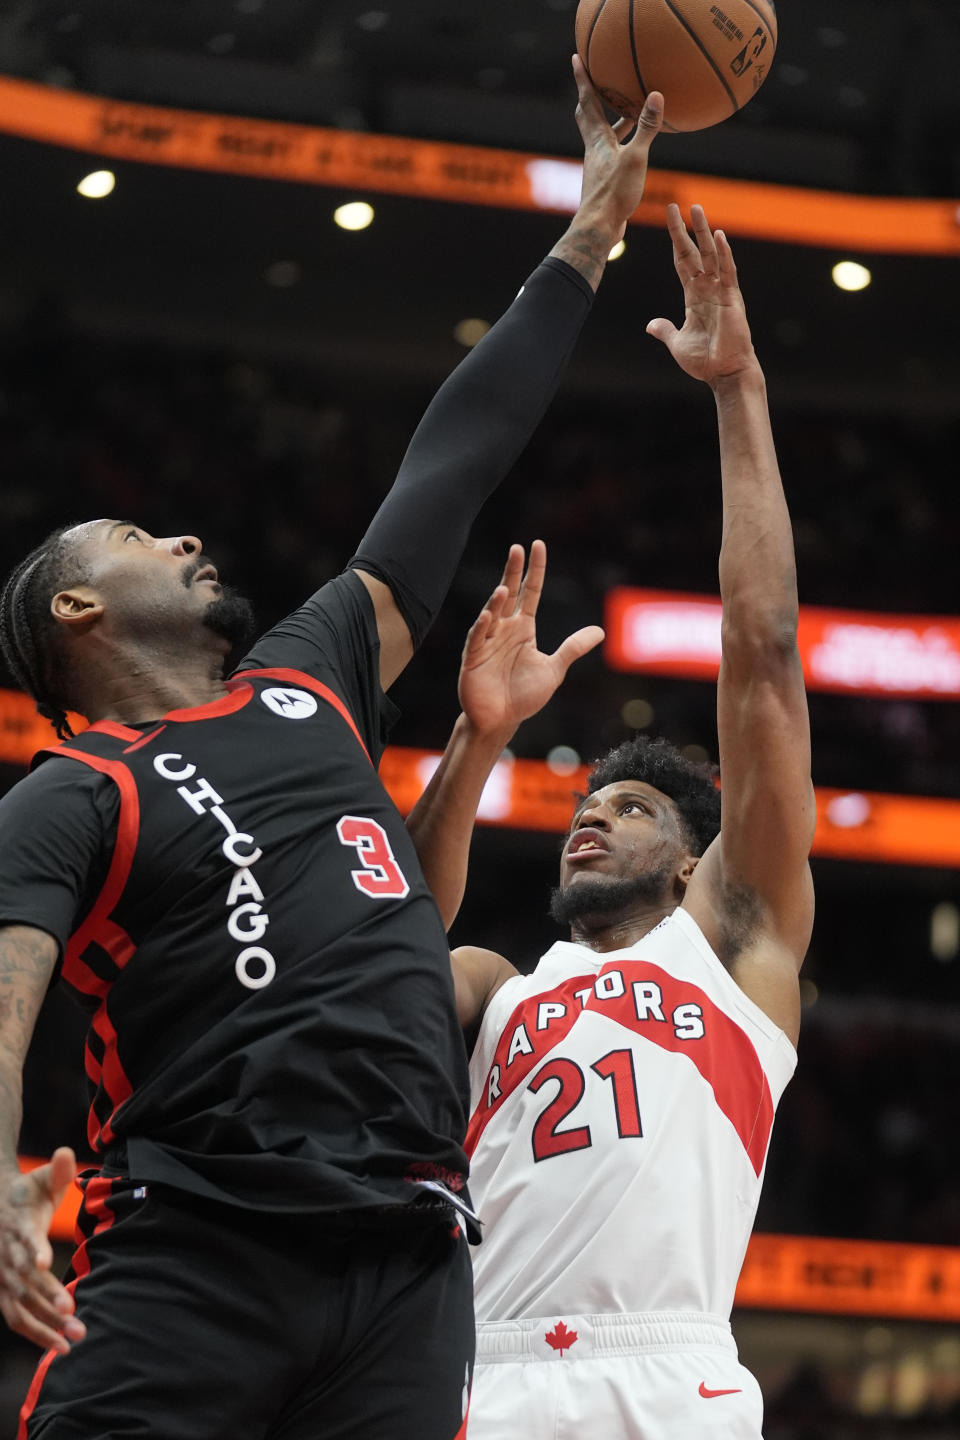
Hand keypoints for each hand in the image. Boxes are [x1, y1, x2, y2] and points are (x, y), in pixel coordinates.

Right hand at [0, 1148, 85, 1351]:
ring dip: (45, 1324)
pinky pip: (15, 1317)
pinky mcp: (3, 1292)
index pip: (25, 1240)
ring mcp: (2, 1277)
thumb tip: (66, 1153)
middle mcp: (7, 1256)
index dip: (34, 1250)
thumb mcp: (41, 1179)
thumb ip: (57, 1171)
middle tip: (74, 1314)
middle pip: (26, 1280)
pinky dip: (34, 1333)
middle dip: (48, 1298)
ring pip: (20, 1306)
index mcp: (18, 1226)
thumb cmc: (26, 1194)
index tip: (44, 1262)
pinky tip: (58, 1346)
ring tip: (73, 1340)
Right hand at [458, 541, 603, 739]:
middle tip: (517, 549)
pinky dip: (482, 627)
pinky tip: (488, 616)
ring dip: (496, 601)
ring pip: (491, 614)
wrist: (501, 721)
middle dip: (512, 572)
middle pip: (509, 594)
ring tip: (504, 588)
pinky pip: (477, 639)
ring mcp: (486, 642)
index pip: (530, 592)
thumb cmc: (524, 695)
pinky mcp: (473, 659)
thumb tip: (601, 631)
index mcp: (523, 629)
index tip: (537, 546)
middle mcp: (504, 630)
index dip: (534, 570)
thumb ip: (573, 648)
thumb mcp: (554, 669)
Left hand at [573, 55, 662, 240]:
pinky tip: (632, 147)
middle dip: (590, 96)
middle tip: (594, 79)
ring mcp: (598, 165)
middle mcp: (594, 149)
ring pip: (601, 135)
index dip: (583, 78)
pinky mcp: (605, 180)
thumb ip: (646, 127)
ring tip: (625, 108)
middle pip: (588, 116)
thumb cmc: (613, 194)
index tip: (576, 57)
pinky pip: (612, 152)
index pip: (588, 101)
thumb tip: (656, 94)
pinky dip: (621, 142)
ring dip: (611, 120)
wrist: (598, 229)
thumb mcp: (635, 158)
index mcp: (598, 139)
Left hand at [646, 204, 757, 385]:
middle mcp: (708, 288)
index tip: (669, 222)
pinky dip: (724, 253)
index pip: (682, 262)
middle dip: (686, 229)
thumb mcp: (677, 342)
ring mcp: (721, 291)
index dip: (675, 242)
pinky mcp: (732, 298)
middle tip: (678, 205)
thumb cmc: (704, 360)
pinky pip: (728, 271)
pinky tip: (718, 236)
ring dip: (703, 232)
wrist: (724, 372)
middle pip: (695, 252)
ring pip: (711, 255)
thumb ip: (665, 330)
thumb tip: (651, 325)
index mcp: (694, 296)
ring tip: (696, 209)